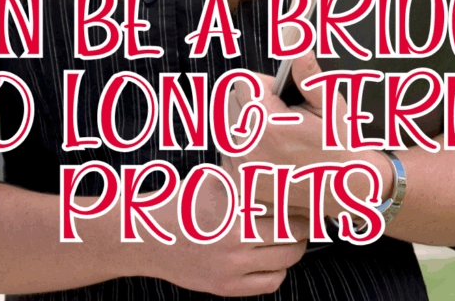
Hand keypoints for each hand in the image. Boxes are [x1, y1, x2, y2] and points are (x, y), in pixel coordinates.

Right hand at [137, 174, 309, 295]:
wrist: (149, 237)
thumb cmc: (182, 203)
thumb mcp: (212, 180)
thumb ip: (245, 177)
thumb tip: (280, 168)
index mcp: (232, 207)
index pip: (284, 206)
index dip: (300, 202)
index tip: (306, 197)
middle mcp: (234, 239)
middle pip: (290, 234)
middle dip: (302, 224)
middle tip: (306, 216)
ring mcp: (231, 267)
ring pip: (285, 260)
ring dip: (296, 247)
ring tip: (294, 236)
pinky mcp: (226, 287)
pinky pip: (270, 284)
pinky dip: (280, 271)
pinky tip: (276, 258)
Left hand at [224, 54, 391, 217]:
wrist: (344, 190)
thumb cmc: (338, 142)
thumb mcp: (329, 104)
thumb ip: (307, 74)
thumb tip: (297, 43)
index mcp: (267, 124)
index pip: (243, 83)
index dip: (264, 86)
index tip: (283, 98)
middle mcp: (247, 149)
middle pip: (231, 103)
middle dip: (253, 103)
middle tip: (282, 117)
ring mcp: (240, 170)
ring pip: (226, 126)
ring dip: (245, 125)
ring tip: (275, 135)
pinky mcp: (238, 186)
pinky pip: (228, 152)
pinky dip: (243, 149)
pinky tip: (269, 155)